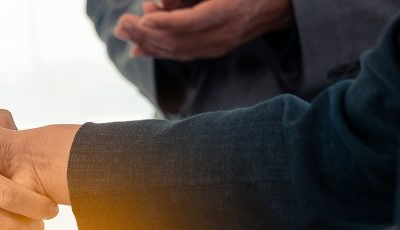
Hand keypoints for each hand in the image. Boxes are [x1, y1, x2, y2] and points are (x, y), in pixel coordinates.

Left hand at [114, 0, 293, 60]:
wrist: (277, 3)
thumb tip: (161, 4)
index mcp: (229, 11)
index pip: (192, 23)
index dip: (165, 22)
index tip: (143, 17)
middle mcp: (224, 34)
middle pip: (179, 40)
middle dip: (146, 33)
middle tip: (122, 23)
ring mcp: (219, 45)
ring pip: (177, 50)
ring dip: (147, 42)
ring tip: (124, 31)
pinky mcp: (214, 50)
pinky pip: (182, 54)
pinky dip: (159, 51)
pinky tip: (139, 48)